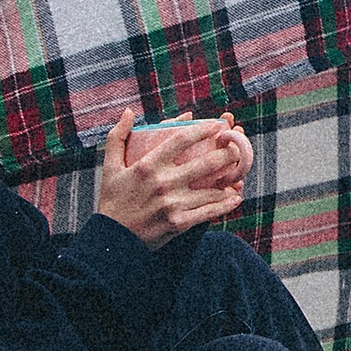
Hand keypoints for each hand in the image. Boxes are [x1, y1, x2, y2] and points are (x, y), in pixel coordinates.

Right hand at [95, 110, 248, 248]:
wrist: (111, 239)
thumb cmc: (112, 200)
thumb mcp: (109, 166)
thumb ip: (118, 136)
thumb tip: (129, 111)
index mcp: (148, 165)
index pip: (181, 140)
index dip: (202, 129)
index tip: (217, 125)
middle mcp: (163, 182)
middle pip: (205, 162)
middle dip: (226, 153)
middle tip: (238, 147)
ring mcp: (172, 204)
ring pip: (211, 189)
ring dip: (230, 180)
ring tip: (241, 172)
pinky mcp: (179, 223)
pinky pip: (208, 212)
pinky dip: (224, 205)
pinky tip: (235, 198)